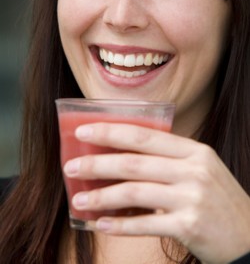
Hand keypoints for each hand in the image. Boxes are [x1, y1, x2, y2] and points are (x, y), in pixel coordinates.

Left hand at [64, 123, 249, 263]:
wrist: (248, 236)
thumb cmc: (217, 199)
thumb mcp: (200, 169)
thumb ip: (167, 159)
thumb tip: (120, 156)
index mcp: (194, 151)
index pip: (144, 136)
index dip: (111, 132)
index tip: (84, 131)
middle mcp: (194, 170)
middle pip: (134, 162)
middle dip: (97, 163)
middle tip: (71, 166)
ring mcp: (192, 198)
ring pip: (134, 192)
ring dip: (101, 196)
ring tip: (79, 199)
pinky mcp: (189, 226)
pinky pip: (144, 224)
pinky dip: (119, 224)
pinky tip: (101, 223)